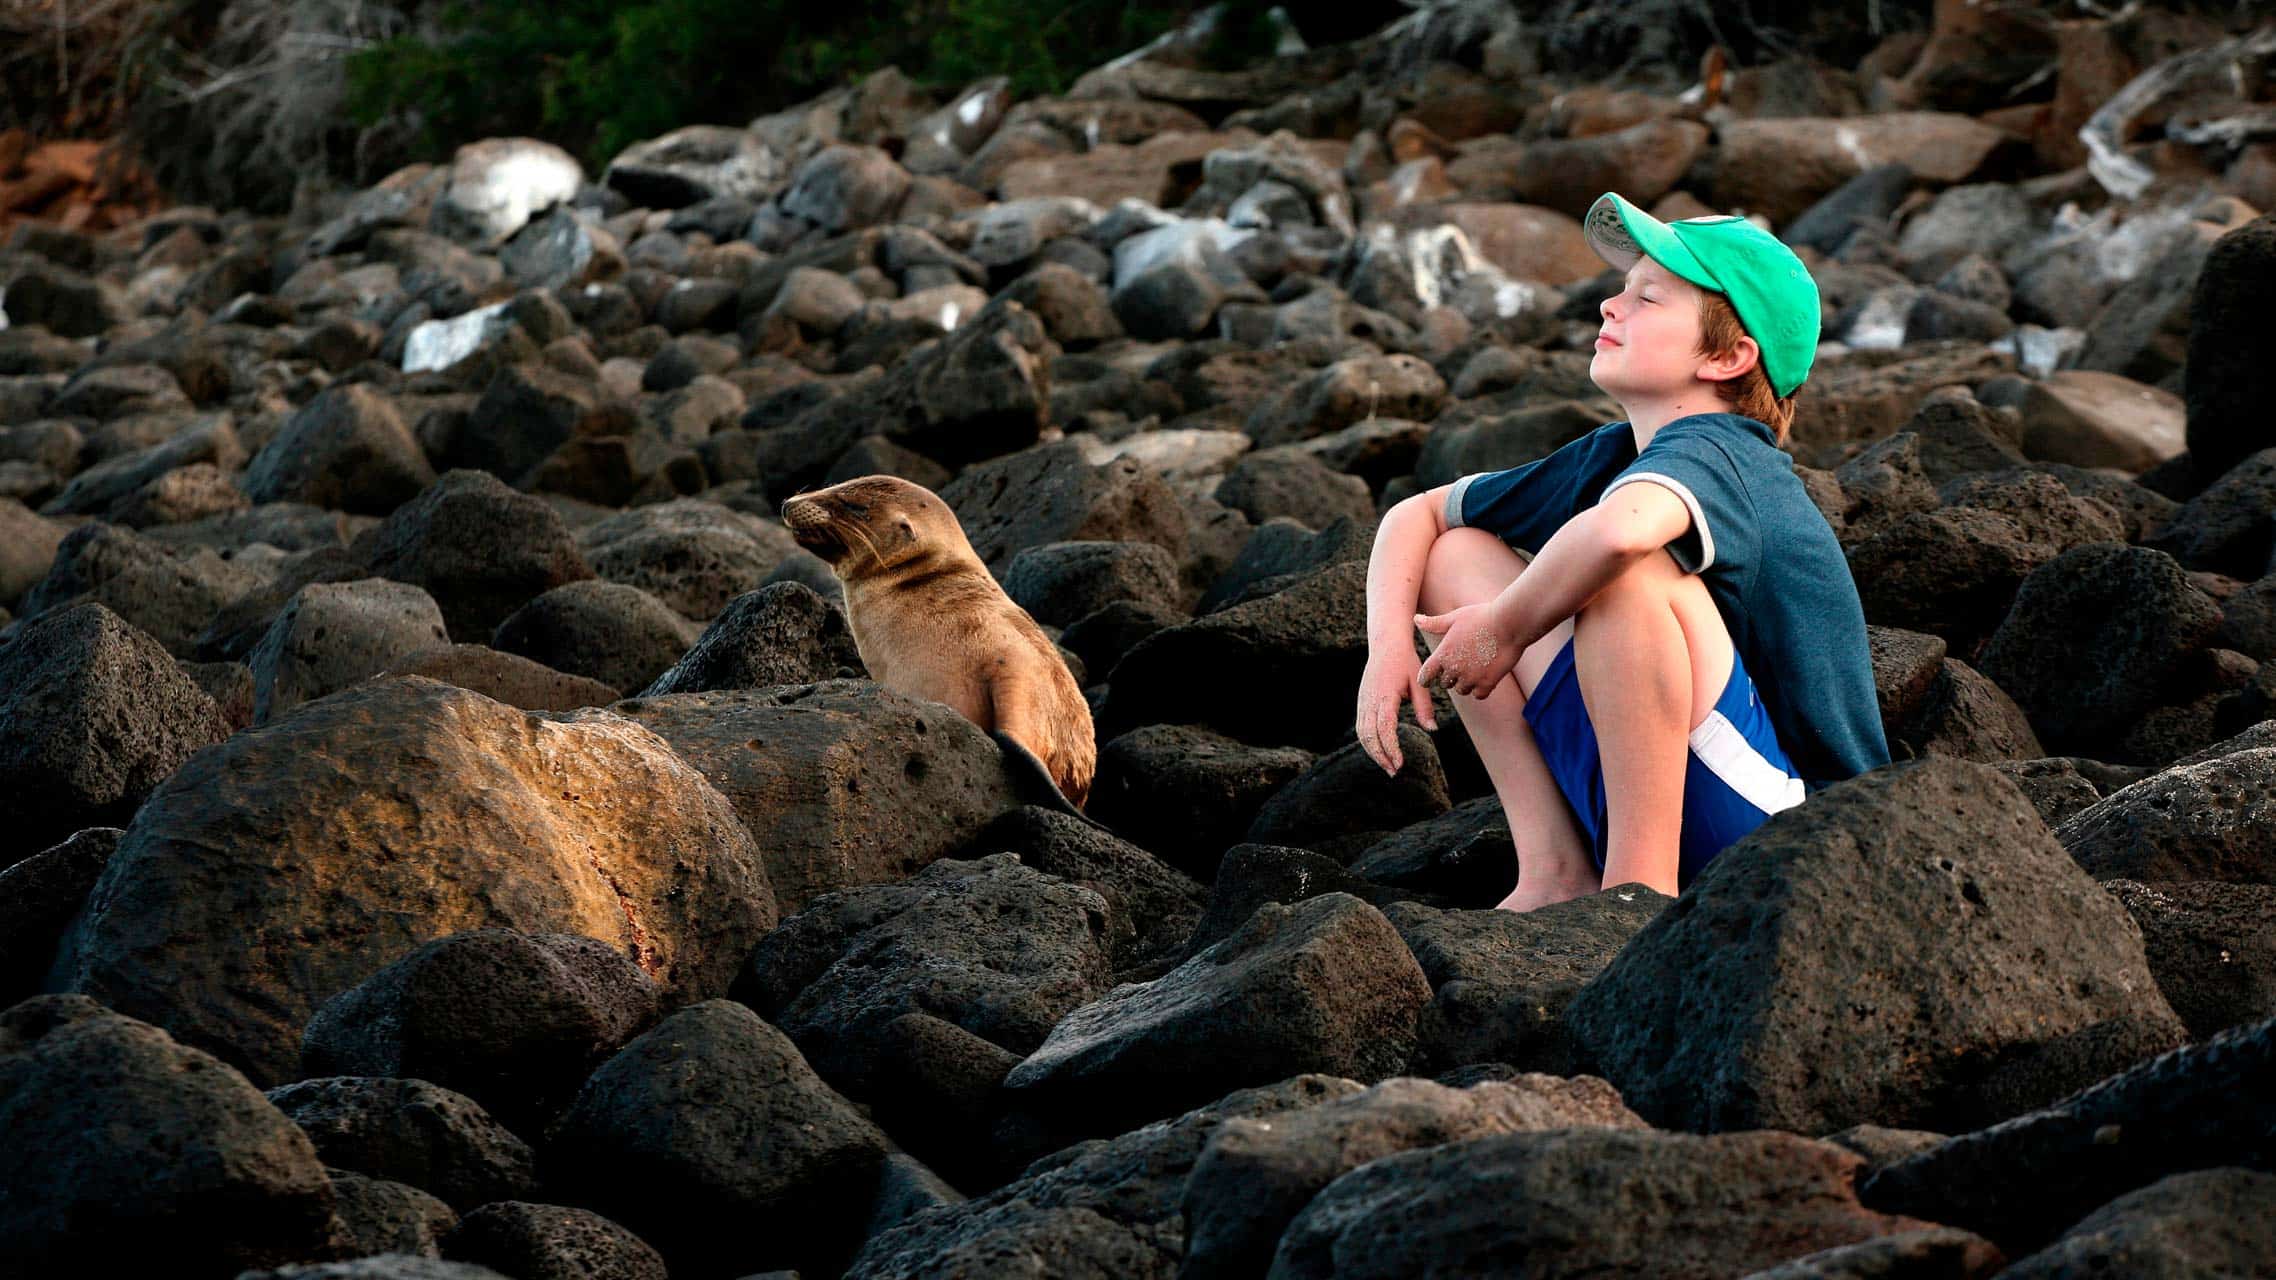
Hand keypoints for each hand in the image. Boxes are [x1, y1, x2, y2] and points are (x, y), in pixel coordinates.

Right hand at [1355, 647, 1436, 775]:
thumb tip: (1432, 729)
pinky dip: (1368, 742)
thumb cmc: (1405, 662)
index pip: (1384, 728)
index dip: (1391, 748)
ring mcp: (1363, 701)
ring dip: (1373, 752)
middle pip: (1369, 735)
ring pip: (1362, 733)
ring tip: (1387, 767)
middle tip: (1394, 772)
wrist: (1386, 644)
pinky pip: (1361, 727)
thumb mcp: (1420, 682)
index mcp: (1384, 695)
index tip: (1400, 763)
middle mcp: (1370, 700)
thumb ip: (1424, 706)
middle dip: (1380, 756)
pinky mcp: (1361, 702)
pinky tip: (1380, 752)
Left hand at [1415, 603, 1518, 698]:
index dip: (1426, 677)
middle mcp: (1454, 669)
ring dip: (1466, 683)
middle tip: (1463, 663)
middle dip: (1451, 676)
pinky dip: (1482, 688)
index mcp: (1442, 654)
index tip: (1430, 677)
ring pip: (1462, 690)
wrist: (1509, 624)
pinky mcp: (1487, 683)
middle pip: (1445, 683)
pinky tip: (1487, 675)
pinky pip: (1479, 695)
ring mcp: (1471, 678)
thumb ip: (1434, 624)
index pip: (1425, 676)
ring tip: (1477, 667)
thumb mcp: (1455, 617)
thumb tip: (1416, 619)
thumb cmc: (1481, 616)